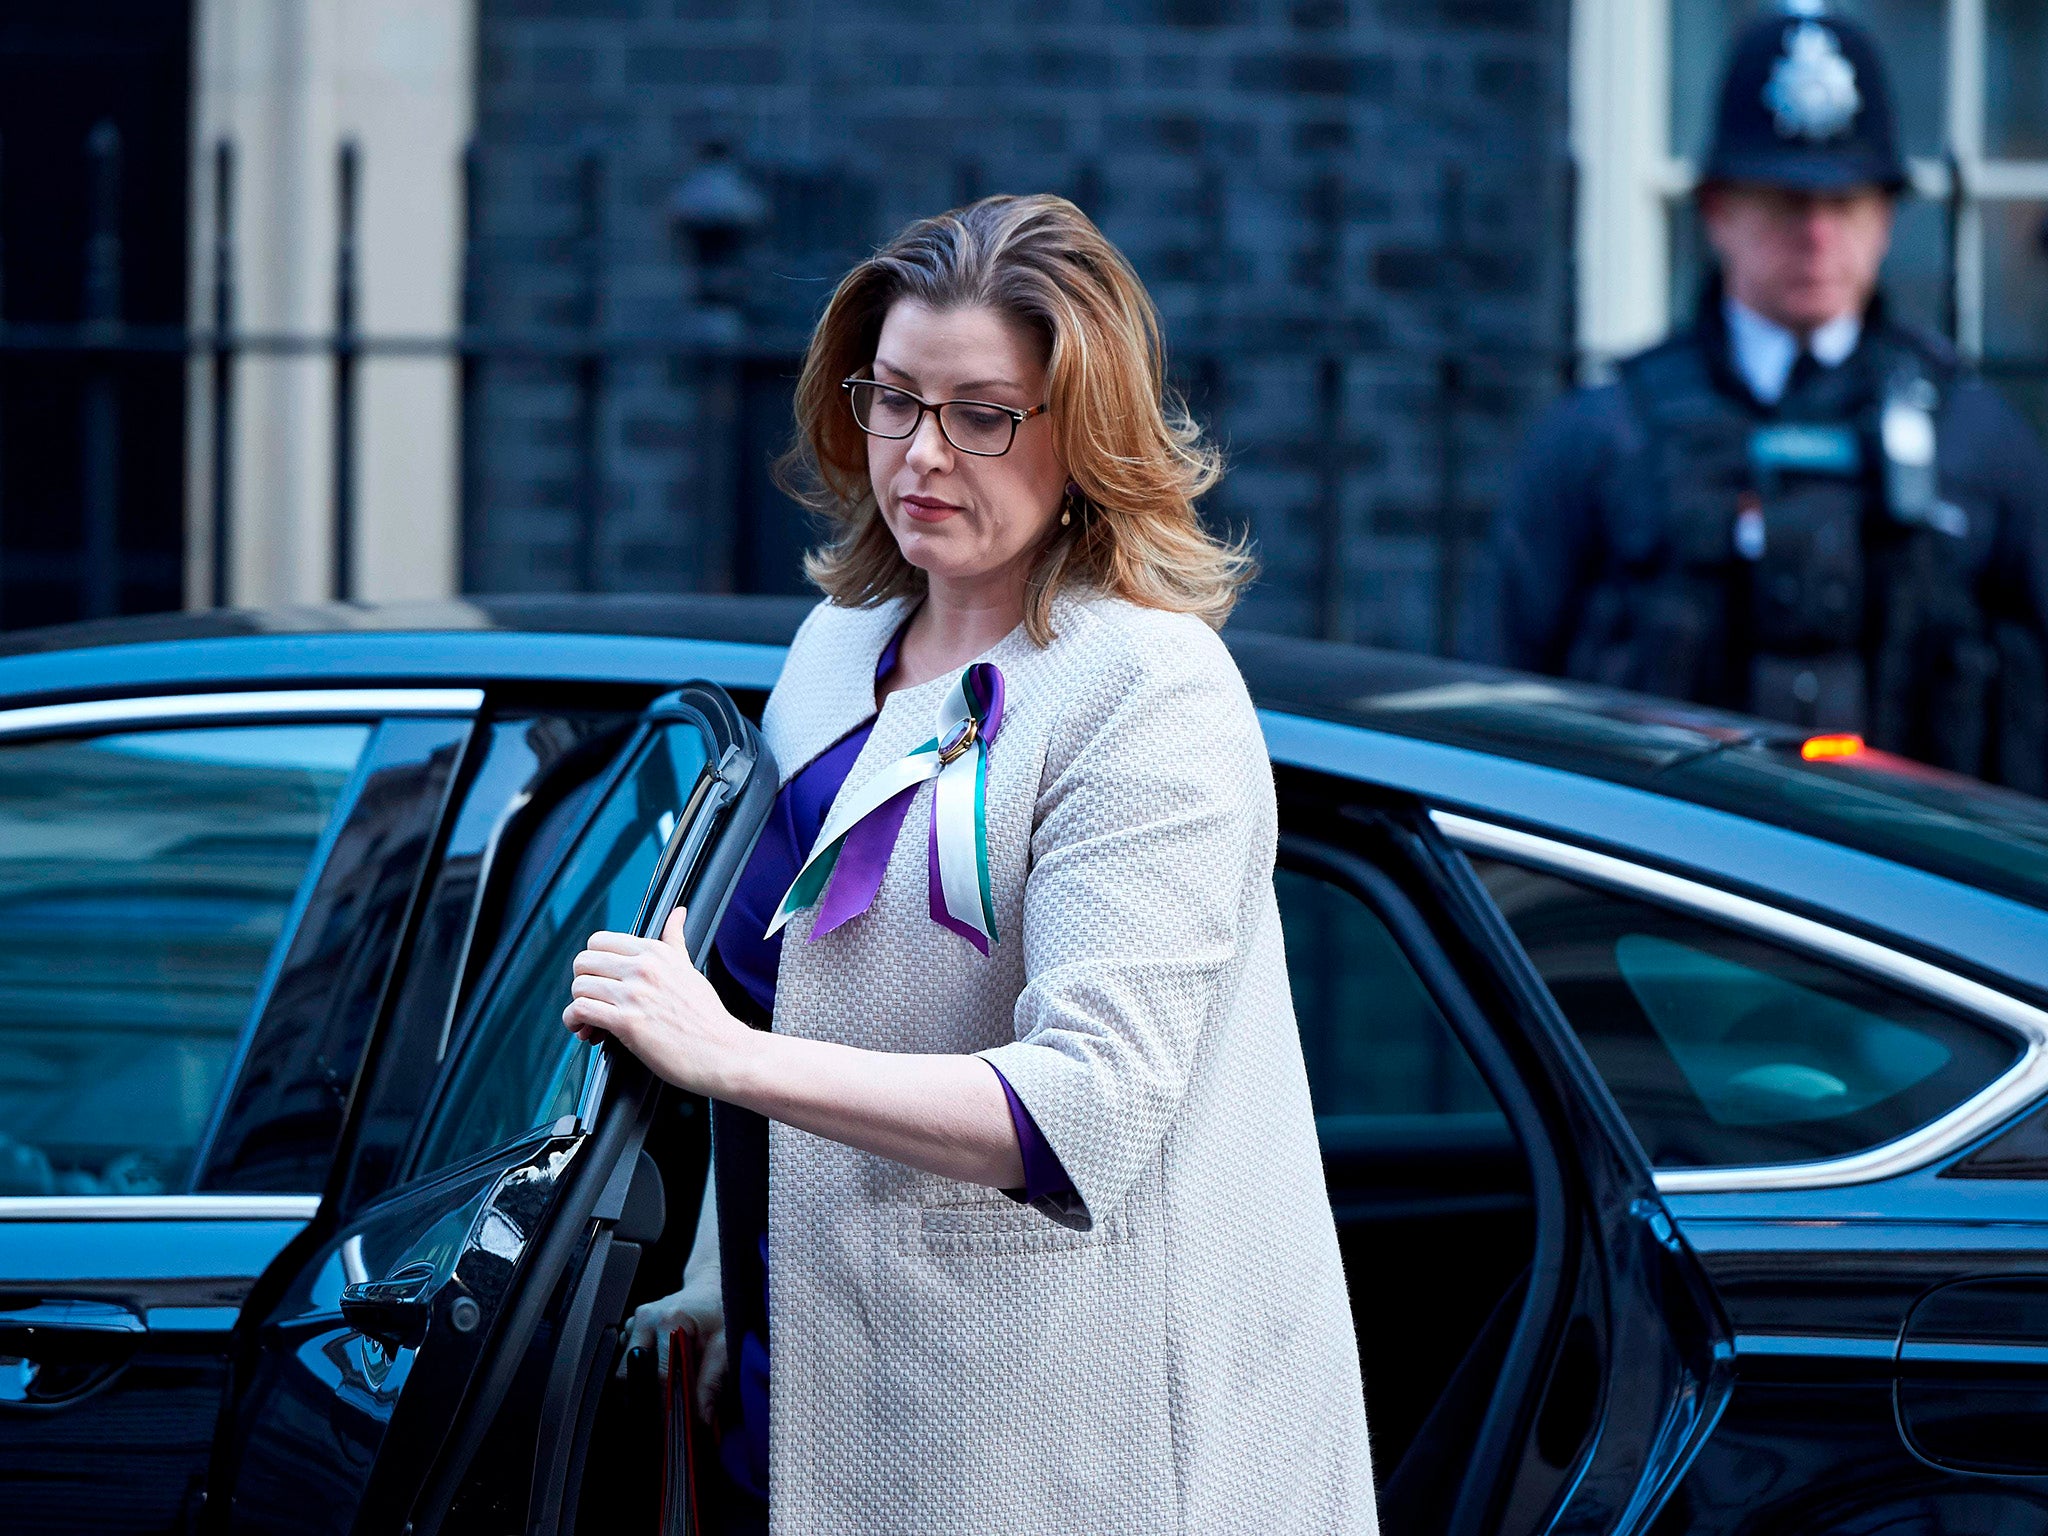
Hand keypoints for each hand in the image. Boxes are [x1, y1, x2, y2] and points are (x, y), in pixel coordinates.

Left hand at [564, 908, 754, 1096]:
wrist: (723, 1052)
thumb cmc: (707, 1017)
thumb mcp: (690, 969)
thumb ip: (675, 940)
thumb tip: (678, 914)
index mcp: (656, 952)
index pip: (600, 940)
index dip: (594, 963)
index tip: (601, 980)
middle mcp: (644, 968)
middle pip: (583, 961)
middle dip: (583, 983)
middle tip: (594, 1000)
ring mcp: (635, 994)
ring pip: (579, 986)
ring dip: (578, 1006)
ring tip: (590, 1021)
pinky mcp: (628, 1023)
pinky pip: (581, 1010)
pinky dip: (575, 1021)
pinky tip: (587, 1030)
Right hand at [619, 1282, 726, 1422]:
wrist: (712, 1286)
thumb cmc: (720, 1311)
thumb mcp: (725, 1344)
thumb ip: (712, 1381)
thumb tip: (701, 1417)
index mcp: (670, 1320)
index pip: (658, 1374)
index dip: (664, 1403)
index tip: (672, 1424)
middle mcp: (646, 1319)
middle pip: (630, 1373)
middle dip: (644, 1398)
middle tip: (662, 1418)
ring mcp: (635, 1321)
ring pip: (624, 1369)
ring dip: (641, 1386)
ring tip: (664, 1396)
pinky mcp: (632, 1327)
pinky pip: (627, 1359)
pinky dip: (640, 1374)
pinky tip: (659, 1377)